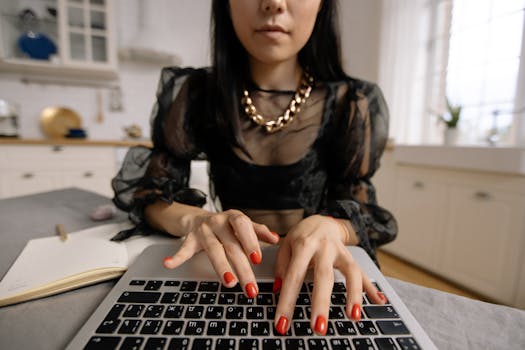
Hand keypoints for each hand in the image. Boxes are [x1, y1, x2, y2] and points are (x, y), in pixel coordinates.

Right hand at [163, 209, 278, 296]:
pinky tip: (169, 264)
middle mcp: (218, 222)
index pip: (244, 226)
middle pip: (232, 246)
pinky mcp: (190, 239)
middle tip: (251, 288)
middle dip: (243, 268)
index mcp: (234, 217)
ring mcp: (204, 231)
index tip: (258, 259)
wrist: (199, 217)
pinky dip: (176, 257)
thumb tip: (277, 239)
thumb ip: (259, 232)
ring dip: (221, 267)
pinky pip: (183, 249)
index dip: (251, 241)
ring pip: (213, 250)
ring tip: (230, 283)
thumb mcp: (243, 224)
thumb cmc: (227, 225)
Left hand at [272, 215, 386, 335]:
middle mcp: (324, 247)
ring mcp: (341, 252)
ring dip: (354, 294)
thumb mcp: (286, 245)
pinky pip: (363, 273)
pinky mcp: (351, 257)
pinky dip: (372, 288)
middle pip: (324, 276)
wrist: (321, 220)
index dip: (287, 301)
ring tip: (353, 316)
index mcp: (304, 245)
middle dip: (321, 303)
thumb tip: (278, 289)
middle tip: (318, 327)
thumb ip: (281, 266)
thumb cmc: (301, 236)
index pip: (293, 276)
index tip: (283, 323)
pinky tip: (380, 302)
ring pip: (350, 272)